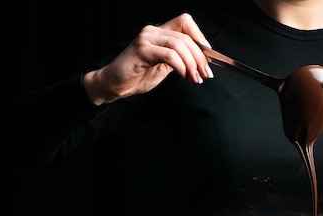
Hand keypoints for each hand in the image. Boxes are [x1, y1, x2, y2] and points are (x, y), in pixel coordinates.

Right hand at [82, 13, 213, 104]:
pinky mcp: (141, 50)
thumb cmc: (136, 76)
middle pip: (185, 36)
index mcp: (159, 33)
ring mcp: (146, 39)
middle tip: (205, 74)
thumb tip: (199, 63)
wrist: (113, 85)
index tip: (209, 55)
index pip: (185, 22)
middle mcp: (153, 31)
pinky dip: (181, 66)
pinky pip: (169, 55)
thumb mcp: (162, 67)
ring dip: (192, 63)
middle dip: (200, 57)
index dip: (200, 36)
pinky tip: (185, 76)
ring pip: (179, 44)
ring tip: (196, 78)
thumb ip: (178, 60)